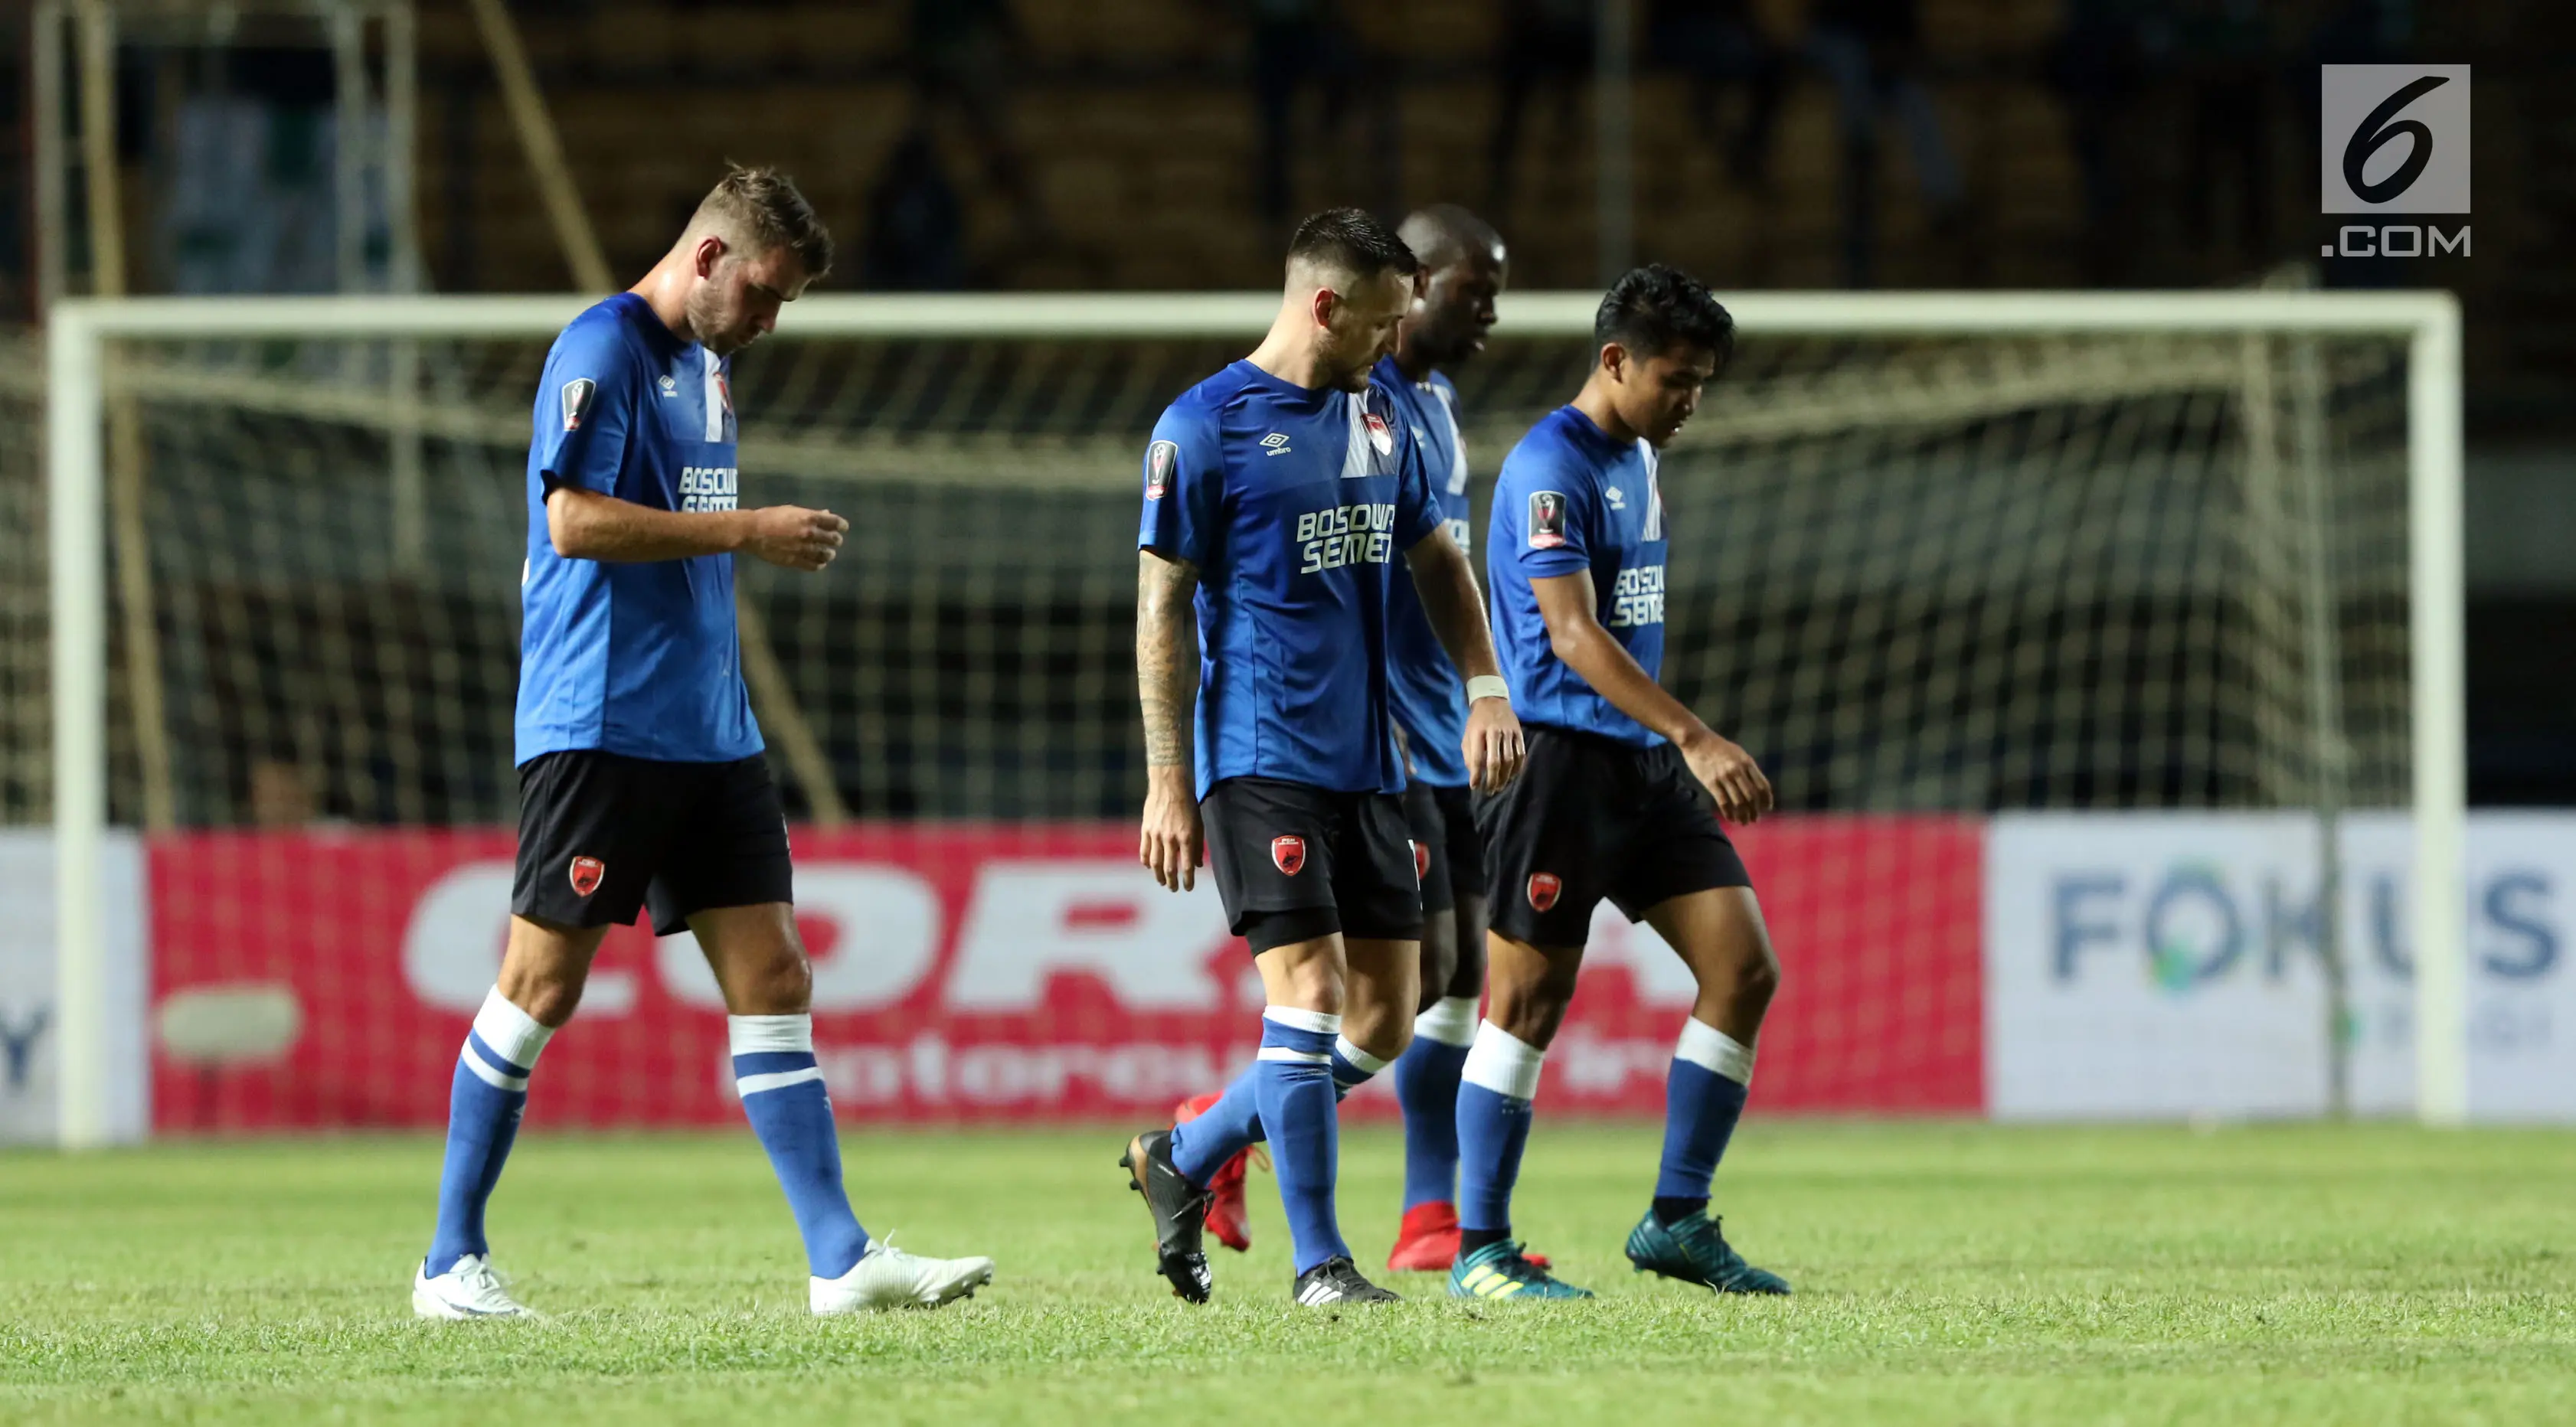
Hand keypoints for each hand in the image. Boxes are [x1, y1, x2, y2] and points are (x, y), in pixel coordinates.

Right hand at [741, 505, 846, 571]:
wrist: (752, 532)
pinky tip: (819, 563)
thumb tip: (826, 513)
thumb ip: (811, 514)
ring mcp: (803, 548)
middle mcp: (810, 534)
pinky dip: (819, 565)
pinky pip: (814, 565)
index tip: (843, 528)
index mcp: (809, 518)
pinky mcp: (796, 561)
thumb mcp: (792, 510)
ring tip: (828, 553)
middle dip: (835, 540)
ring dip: (829, 554)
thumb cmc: (770, 516)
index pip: (835, 522)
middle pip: (833, 539)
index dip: (842, 525)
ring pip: (826, 555)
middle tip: (835, 541)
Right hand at [1139, 772, 1205, 891]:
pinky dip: (1146, 861)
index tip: (1188, 888)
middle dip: (1172, 882)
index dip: (1188, 880)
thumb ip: (1197, 845)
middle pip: (1169, 868)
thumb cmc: (1187, 804)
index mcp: (1186, 837)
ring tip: (1162, 882)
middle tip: (1174, 889)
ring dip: (1158, 876)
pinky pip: (1144, 851)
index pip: (1187, 866)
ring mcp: (1156, 835)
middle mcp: (1171, 839)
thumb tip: (1197, 865)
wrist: (1169, 785)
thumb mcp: (1198, 824)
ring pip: (1155, 863)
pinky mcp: (1146, 829)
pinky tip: (1149, 867)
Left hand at [1462, 698, 1525, 793]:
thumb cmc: (1477, 722)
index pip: (1476, 758)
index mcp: (1478, 733)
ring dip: (1505, 777)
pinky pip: (1521, 754)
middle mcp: (1494, 733)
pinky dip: (1517, 768)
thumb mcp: (1467, 735)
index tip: (1475, 787)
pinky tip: (1512, 776)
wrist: (1492, 701)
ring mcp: (1508, 733)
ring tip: (1499, 787)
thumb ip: (1468, 754)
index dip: (1476, 774)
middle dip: (1492, 779)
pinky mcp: (1519, 733)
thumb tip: (1474, 774)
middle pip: (1495, 761)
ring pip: (1509, 760)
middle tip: (1489, 791)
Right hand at [1679, 728, 1771, 824]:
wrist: (1698, 740)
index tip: (1767, 809)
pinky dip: (1729, 813)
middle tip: (1755, 819)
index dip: (1767, 800)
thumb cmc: (1719, 747)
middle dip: (1755, 811)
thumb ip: (1748, 768)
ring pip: (1739, 802)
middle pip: (1752, 796)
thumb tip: (1758, 786)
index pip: (1762, 785)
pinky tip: (1731, 819)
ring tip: (1744, 822)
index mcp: (1747, 762)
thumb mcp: (1739, 753)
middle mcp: (1738, 770)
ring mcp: (1724, 777)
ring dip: (1743, 815)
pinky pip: (1723, 802)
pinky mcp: (1711, 782)